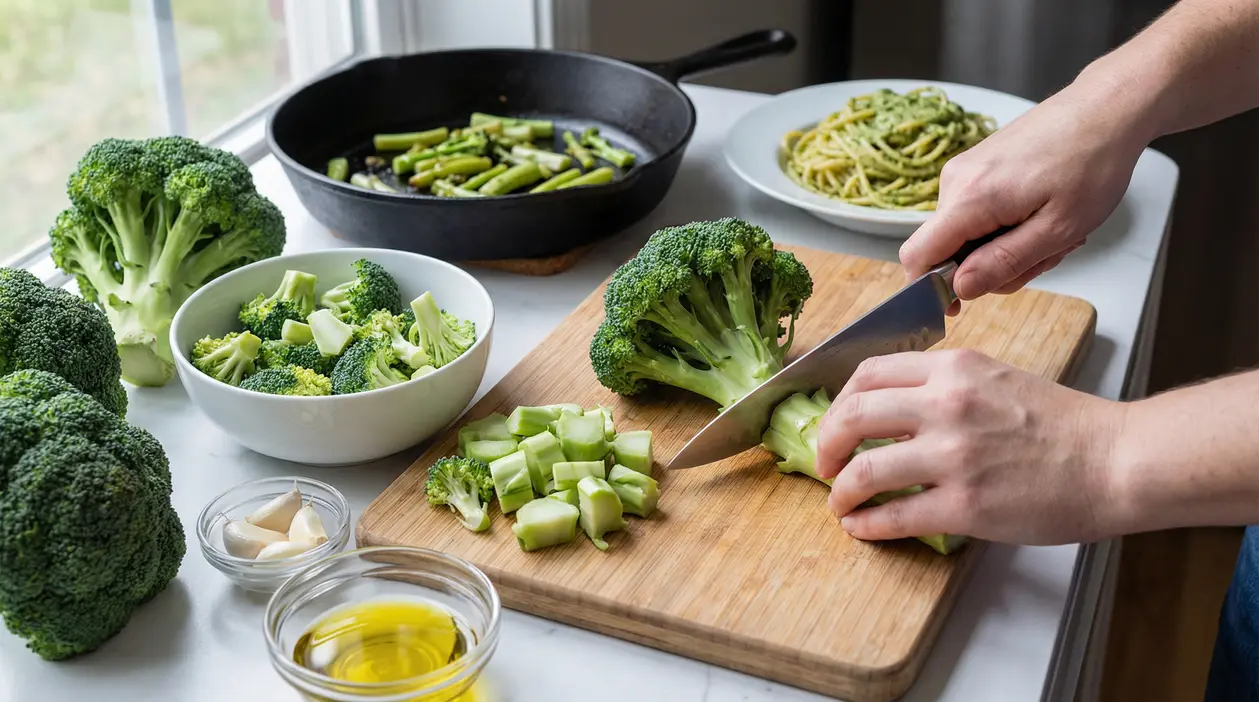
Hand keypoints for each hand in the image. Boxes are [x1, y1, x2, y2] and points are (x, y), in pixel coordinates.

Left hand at [814, 349, 1128, 545]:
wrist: (1116, 460)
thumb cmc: (1064, 425)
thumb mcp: (997, 379)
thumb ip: (945, 388)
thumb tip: (891, 414)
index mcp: (954, 368)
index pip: (868, 372)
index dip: (840, 401)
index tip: (836, 421)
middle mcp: (947, 404)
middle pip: (853, 415)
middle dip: (828, 443)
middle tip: (826, 463)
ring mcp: (954, 455)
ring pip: (864, 469)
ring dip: (841, 491)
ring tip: (840, 503)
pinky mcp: (966, 504)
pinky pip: (894, 516)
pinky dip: (866, 524)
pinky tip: (861, 528)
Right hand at [899, 81, 1149, 307]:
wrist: (1106, 109)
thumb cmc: (1092, 164)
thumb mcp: (1057, 229)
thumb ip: (1003, 263)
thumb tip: (959, 289)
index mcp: (969, 198)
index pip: (917, 256)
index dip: (929, 289)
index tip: (959, 307)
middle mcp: (955, 181)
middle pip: (947, 250)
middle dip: (991, 266)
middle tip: (1044, 255)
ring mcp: (964, 170)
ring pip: (966, 234)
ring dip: (1006, 246)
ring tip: (1052, 229)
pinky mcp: (977, 166)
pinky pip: (977, 213)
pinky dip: (1007, 224)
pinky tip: (1041, 212)